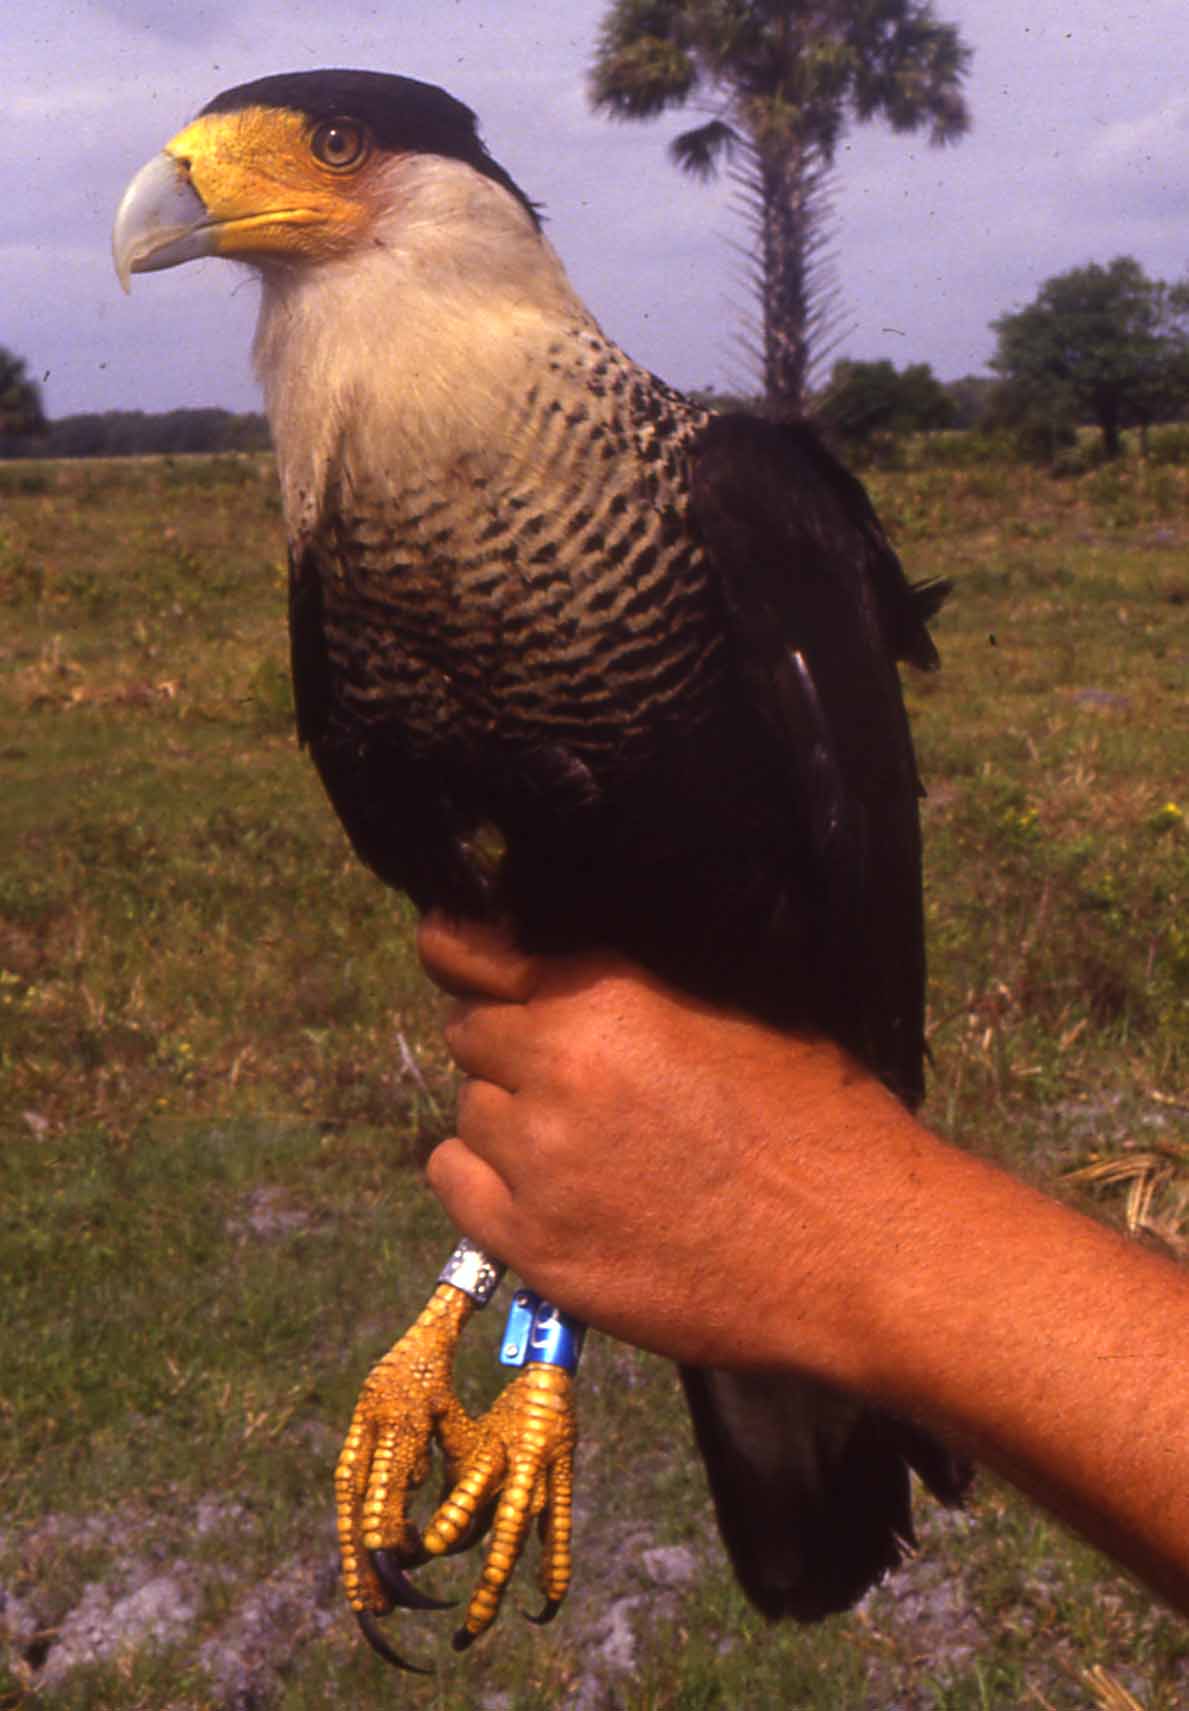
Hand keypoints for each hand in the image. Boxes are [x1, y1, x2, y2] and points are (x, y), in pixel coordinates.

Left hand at [417, 913, 905, 1381]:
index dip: (457, 952)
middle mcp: (553, 1071)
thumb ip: (632, 1000)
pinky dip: (482, 1179)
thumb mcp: (734, 1020)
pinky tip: (530, 1188)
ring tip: (568, 1143)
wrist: (857, 1251)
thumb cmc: (822, 1124)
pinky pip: (455, 1186)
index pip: (472, 956)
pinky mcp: (534, 1248)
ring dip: (504, 1118)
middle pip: (467, 1036)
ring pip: (468, 1114)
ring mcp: (536, 1165)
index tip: (449, 951)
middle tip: (556, 1074)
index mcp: (605, 999)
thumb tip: (569, 987)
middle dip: (504, 1045)